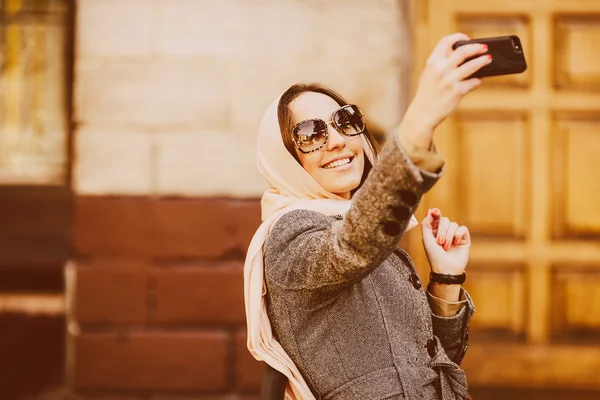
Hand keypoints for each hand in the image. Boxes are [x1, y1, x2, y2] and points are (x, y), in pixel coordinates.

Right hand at [400, 33, 490, 149]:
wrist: (423, 113)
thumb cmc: (428, 93)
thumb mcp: (429, 74)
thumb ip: (442, 63)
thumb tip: (464, 55)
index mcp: (432, 62)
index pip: (446, 41)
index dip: (458, 37)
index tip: (466, 38)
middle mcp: (441, 69)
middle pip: (463, 51)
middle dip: (476, 47)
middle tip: (484, 47)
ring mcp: (449, 80)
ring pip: (472, 65)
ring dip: (482, 61)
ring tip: (489, 59)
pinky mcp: (457, 92)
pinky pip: (473, 82)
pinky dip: (477, 80)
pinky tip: (478, 80)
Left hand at [421, 208, 469, 274]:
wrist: (446, 269)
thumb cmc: (434, 256)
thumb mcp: (426, 239)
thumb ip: (426, 224)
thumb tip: (430, 211)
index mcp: (434, 231)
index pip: (436, 218)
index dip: (436, 213)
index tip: (435, 212)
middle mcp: (445, 232)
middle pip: (445, 220)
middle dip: (441, 230)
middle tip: (439, 242)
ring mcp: (455, 235)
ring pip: (453, 224)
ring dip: (448, 235)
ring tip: (446, 246)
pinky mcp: (464, 239)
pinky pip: (463, 228)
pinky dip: (458, 234)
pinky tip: (456, 242)